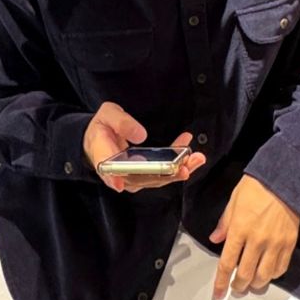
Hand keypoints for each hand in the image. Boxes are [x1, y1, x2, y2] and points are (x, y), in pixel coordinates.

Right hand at [83, 103, 205, 193]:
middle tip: (185, 166)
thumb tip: (140, 135)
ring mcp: (135, 177)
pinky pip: (163, 173)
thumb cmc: (103, 127)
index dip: (114, 179)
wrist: (102, 138)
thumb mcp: (107, 115)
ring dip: (179, 170)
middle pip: (141, 179)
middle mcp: (120, 174)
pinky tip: (191, 153)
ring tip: (197, 158)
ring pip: (157, 179)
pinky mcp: (146, 175)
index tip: (120, 184)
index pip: (107, 172)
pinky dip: (179, 164)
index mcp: (104, 158)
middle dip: (166, 174)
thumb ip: (121, 122)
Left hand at [210, 176, 299, 299]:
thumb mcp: (233, 201)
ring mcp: (275, 243)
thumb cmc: (257, 186)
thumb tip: (215, 239)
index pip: (226, 263)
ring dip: (256, 285)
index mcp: (239, 229)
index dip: (221, 282)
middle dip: (238, 287)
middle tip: (235, 288)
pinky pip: (281, 268)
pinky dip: (273, 275)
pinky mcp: (289, 244)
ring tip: (251, 284)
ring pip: (264, 276)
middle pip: (245, 275)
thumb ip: (224, 224)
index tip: (218, 294)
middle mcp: (257, 240)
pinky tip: (268, 273)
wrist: (285, 179)